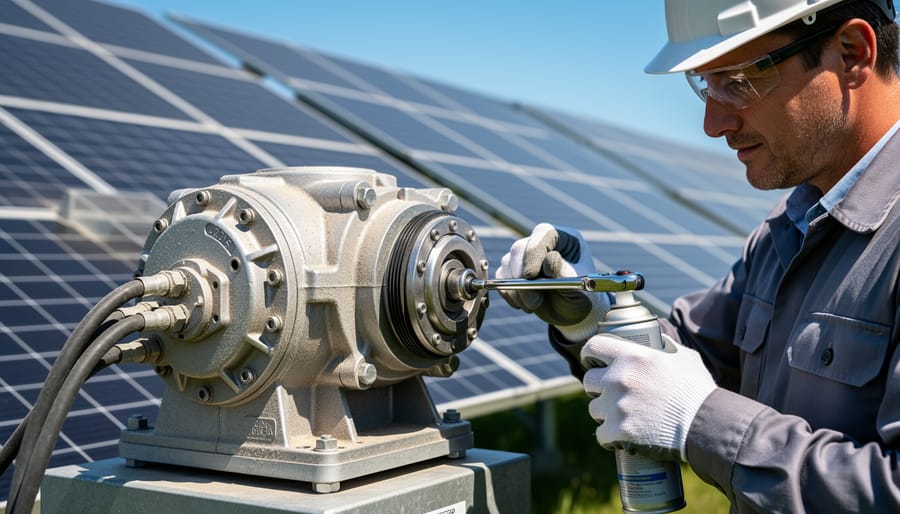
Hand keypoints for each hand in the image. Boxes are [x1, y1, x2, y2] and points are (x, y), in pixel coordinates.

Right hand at [496, 223, 610, 341]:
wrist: (572, 312)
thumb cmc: (582, 295)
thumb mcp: (578, 287)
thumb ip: (564, 273)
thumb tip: (549, 258)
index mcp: (564, 238)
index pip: (544, 234)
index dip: (534, 252)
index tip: (530, 276)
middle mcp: (542, 242)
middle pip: (521, 248)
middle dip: (522, 278)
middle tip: (533, 302)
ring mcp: (525, 255)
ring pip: (507, 263)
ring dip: (516, 290)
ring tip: (534, 306)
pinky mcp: (512, 270)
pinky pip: (501, 278)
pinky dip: (510, 294)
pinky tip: (525, 304)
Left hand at [580, 334, 715, 460]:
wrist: (706, 424)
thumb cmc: (697, 390)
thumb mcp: (683, 357)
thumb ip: (664, 346)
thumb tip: (657, 341)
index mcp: (632, 356)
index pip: (593, 346)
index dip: (590, 354)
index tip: (593, 361)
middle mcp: (619, 379)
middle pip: (588, 381)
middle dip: (598, 388)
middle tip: (614, 395)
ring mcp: (616, 406)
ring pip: (594, 409)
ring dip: (605, 413)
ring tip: (624, 417)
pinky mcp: (619, 432)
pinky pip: (601, 435)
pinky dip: (610, 437)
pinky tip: (620, 437)